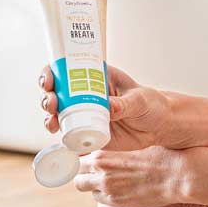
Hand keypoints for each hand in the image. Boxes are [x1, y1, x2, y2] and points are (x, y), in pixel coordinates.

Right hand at [37, 64, 182, 151]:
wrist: (159, 128)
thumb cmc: (152, 104)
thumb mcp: (139, 100)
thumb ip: (125, 104)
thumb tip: (109, 107)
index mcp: (97, 76)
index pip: (67, 70)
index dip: (51, 73)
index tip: (47, 81)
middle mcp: (86, 93)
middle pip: (57, 93)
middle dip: (48, 97)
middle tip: (51, 104)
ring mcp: (85, 113)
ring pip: (59, 113)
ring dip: (49, 117)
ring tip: (52, 123)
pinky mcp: (88, 131)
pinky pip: (69, 132)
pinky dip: (60, 134)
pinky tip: (58, 136)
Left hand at [72, 146, 196, 206]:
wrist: (176, 176)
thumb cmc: (159, 157)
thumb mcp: (131, 151)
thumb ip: (113, 157)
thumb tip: (107, 160)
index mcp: (103, 156)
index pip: (78, 160)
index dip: (82, 161)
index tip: (87, 162)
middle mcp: (101, 174)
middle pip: (77, 178)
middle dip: (83, 176)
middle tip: (92, 174)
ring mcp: (108, 190)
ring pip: (86, 190)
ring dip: (92, 186)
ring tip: (105, 182)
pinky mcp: (117, 203)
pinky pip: (100, 200)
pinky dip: (103, 195)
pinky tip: (115, 190)